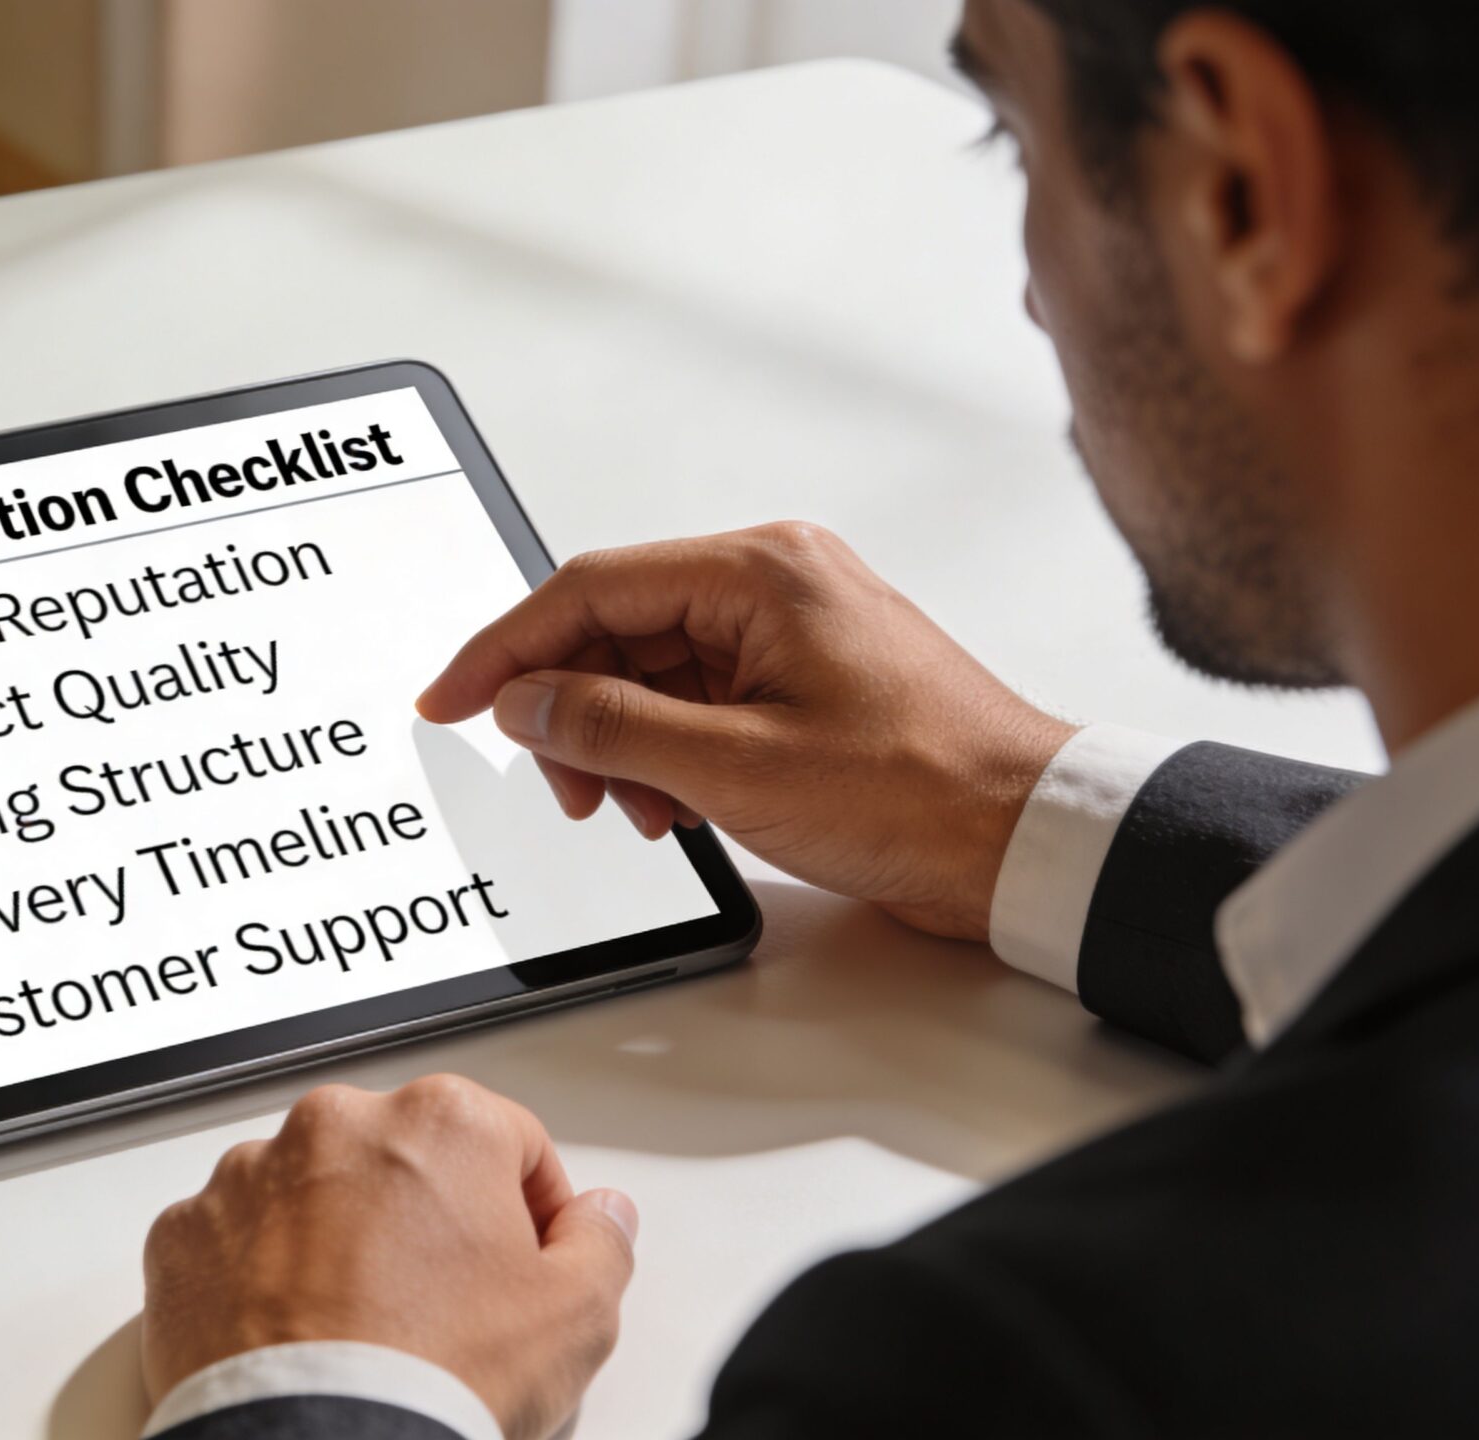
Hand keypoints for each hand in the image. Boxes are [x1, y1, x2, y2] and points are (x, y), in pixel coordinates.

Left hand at [141, 1075, 636, 1439]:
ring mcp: (249, 1177)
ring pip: (313, 1196)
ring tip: (364, 1331)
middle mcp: (336, 1126)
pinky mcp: (184, 1236)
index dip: (530, 1213)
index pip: (510, 1144)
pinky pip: (236, 1244)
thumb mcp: (575, 1316)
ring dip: (338, 1242)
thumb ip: (601, 1242)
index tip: (526, 1264)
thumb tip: (600, 1217)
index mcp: (440, 1121)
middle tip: (445, 1310)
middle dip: (428, 1222)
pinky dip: (261, 1280)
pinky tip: (299, 1338)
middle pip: (405, 1162)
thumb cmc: (433, 1378)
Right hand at [418, 523, 1075, 939]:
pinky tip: (672, 808)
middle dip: (569, 711)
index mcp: (760, 571)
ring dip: (618, 743)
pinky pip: (696, 701)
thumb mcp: (738, 770)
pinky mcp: (801, 685)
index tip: (449, 700)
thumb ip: (613, 729)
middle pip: (615, 628)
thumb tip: (526, 703)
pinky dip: (664, 754)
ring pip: (650, 671)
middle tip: (559, 783)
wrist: (1030, 842)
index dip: (504, 650)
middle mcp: (772, 584)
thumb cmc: (923, 794)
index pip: (589, 589)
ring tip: (629, 809)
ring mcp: (788, 633)